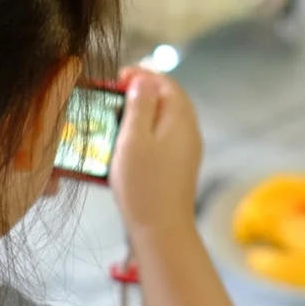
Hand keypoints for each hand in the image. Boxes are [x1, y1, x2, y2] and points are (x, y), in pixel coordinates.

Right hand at [110, 67, 202, 241]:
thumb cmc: (144, 185)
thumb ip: (140, 105)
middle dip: (141, 92)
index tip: (118, 77)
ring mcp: (186, 151)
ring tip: (116, 117)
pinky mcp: (179, 167)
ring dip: (142, 113)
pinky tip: (127, 144)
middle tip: (114, 95)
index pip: (166, 83)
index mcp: (180, 119)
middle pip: (168, 100)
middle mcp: (189, 131)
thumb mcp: (134, 139)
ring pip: (165, 120)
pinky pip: (163, 138)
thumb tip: (144, 80)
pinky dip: (146, 133)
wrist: (162, 229)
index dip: (142, 75)